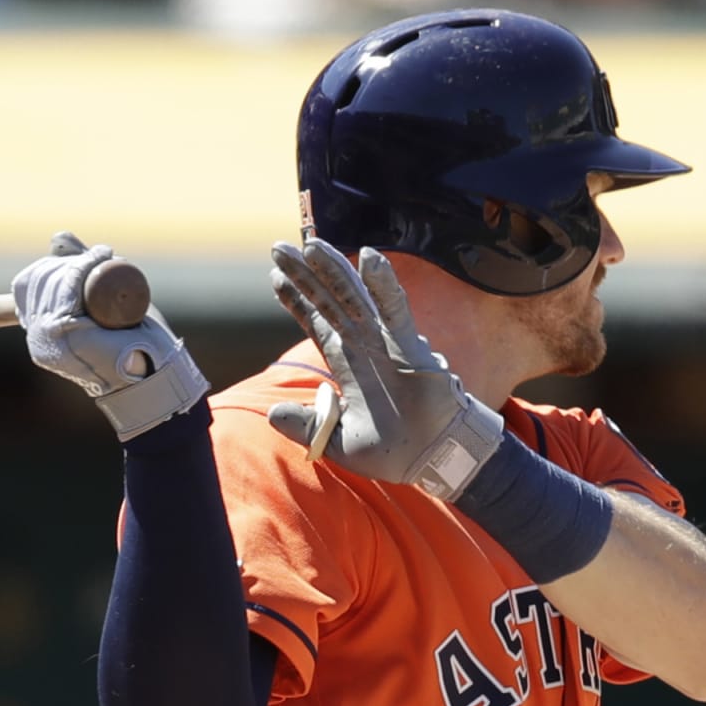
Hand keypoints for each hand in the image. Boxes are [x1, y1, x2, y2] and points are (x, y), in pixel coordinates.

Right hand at [13, 232, 207, 439]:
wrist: (155, 376)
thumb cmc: (136, 344)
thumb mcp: (105, 304)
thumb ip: (81, 277)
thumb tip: (58, 236)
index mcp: (42, 333)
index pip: (28, 284)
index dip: (51, 264)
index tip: (85, 258)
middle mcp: (38, 337)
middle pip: (37, 279)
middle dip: (65, 260)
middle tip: (101, 256)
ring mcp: (46, 337)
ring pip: (52, 280)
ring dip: (77, 261)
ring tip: (104, 256)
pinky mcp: (62, 333)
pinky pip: (66, 289)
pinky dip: (80, 268)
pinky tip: (98, 258)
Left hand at [266, 239, 503, 500]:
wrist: (434, 460)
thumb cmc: (394, 451)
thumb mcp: (338, 442)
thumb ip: (308, 426)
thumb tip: (271, 414)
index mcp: (347, 364)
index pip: (317, 322)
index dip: (297, 300)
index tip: (275, 276)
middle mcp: (364, 346)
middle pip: (328, 301)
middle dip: (304, 275)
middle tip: (278, 248)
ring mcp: (386, 343)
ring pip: (355, 298)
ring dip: (334, 271)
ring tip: (310, 245)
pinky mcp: (410, 347)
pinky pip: (395, 310)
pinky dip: (384, 284)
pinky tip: (369, 257)